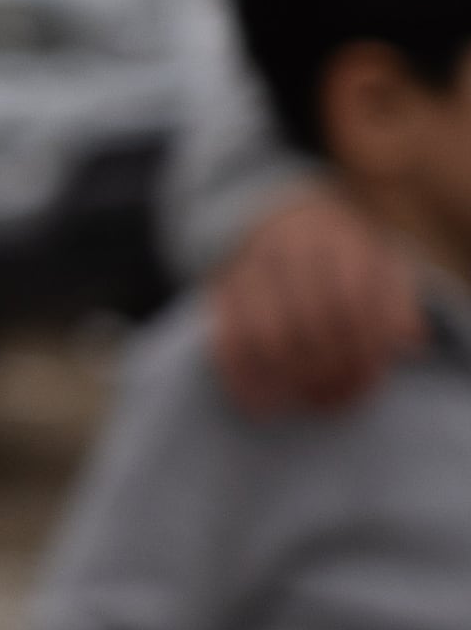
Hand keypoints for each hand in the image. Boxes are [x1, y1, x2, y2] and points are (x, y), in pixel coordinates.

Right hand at [208, 190, 420, 417]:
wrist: (277, 222)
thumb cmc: (341, 260)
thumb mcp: (378, 265)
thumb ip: (398, 300)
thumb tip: (410, 341)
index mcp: (333, 239)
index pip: (351, 299)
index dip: (363, 347)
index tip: (372, 380)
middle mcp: (286, 250)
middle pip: (310, 320)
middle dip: (331, 368)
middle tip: (343, 398)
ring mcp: (247, 271)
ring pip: (265, 334)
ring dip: (291, 378)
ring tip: (312, 401)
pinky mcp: (219, 295)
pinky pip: (225, 342)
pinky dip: (241, 379)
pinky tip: (260, 407)